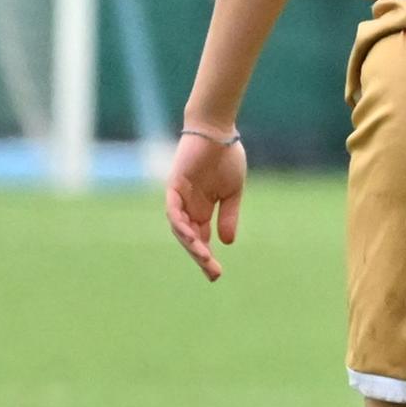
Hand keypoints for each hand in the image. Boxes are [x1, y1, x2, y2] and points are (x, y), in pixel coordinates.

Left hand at [165, 129, 245, 281]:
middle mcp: (188, 207)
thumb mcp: (232, 192)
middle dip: (200, 257)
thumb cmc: (226, 158)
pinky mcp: (174, 186)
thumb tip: (227, 242)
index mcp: (202, 209)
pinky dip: (180, 223)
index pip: (201, 239)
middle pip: (190, 238)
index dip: (207, 257)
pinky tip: (190, 236)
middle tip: (213, 273)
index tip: (216, 274)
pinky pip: (173, 210)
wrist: (217, 132)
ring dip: (191, 244)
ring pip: (180, 228)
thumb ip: (229, 216)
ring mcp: (180, 197)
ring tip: (204, 257)